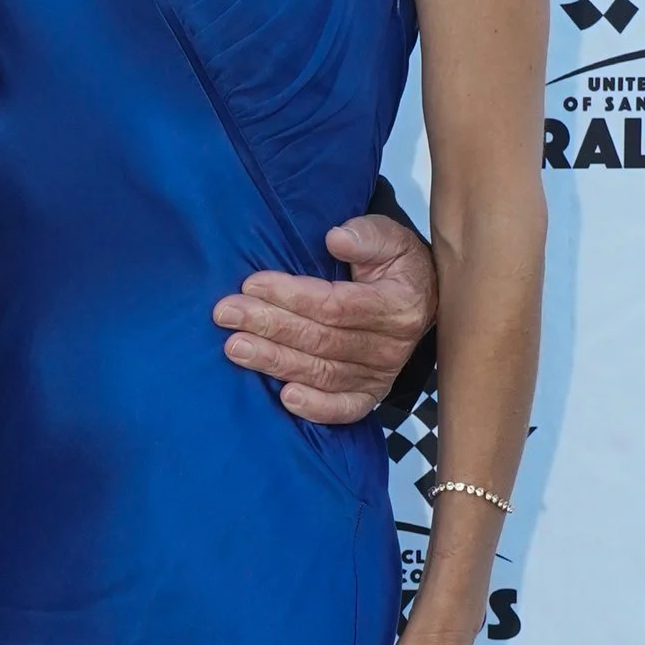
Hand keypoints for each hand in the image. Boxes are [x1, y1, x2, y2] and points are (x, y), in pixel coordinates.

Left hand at [213, 212, 436, 423]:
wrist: (418, 301)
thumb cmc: (394, 266)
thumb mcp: (390, 239)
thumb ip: (367, 236)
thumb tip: (336, 238)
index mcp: (397, 305)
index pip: (336, 305)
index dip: (291, 296)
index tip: (251, 284)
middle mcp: (390, 346)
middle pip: (321, 340)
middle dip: (269, 325)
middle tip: (226, 314)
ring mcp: (380, 375)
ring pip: (322, 372)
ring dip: (275, 361)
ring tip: (235, 347)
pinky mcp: (369, 395)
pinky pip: (343, 409)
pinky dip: (315, 407)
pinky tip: (284, 397)